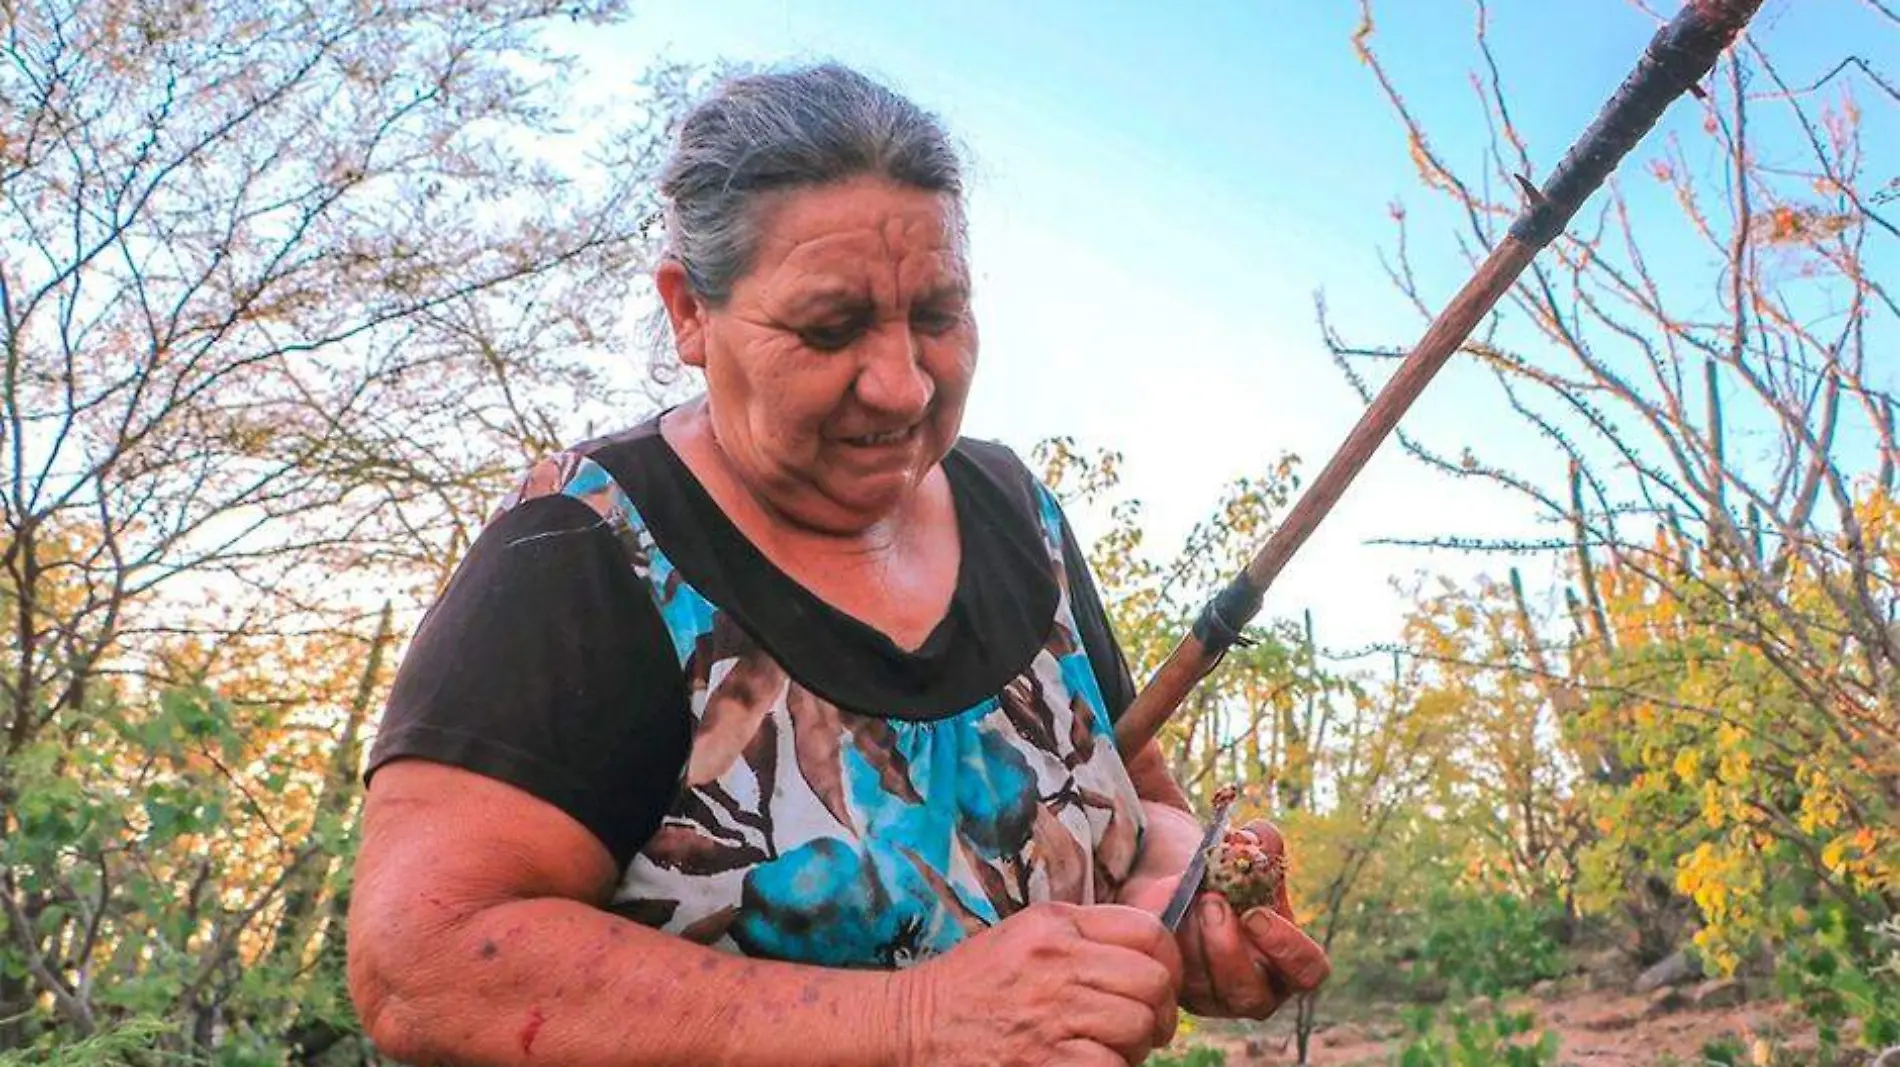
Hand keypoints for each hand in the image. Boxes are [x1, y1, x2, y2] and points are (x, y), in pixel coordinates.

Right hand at [895, 901, 1182, 1066]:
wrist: (910, 1026)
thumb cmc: (975, 985)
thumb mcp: (1027, 935)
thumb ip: (1088, 929)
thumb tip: (1162, 915)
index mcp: (1056, 925)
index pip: (1150, 931)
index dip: (1169, 963)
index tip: (1158, 986)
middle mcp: (1056, 961)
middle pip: (1153, 982)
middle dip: (1157, 1011)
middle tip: (1141, 1029)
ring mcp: (1049, 1013)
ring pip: (1137, 1027)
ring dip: (1132, 1048)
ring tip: (1106, 1050)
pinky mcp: (1043, 1062)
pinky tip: (1084, 1066)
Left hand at [1119, 811, 1331, 1019]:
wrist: (1183, 887)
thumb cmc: (1233, 878)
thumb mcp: (1249, 857)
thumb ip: (1260, 842)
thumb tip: (1249, 837)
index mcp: (1289, 963)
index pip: (1307, 971)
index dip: (1285, 947)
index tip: (1255, 913)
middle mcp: (1256, 991)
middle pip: (1249, 993)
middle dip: (1227, 946)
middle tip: (1210, 900)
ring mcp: (1214, 998)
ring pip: (1205, 989)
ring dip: (1194, 941)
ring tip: (1188, 898)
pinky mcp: (1179, 994)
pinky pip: (1172, 976)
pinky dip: (1168, 938)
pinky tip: (1166, 904)